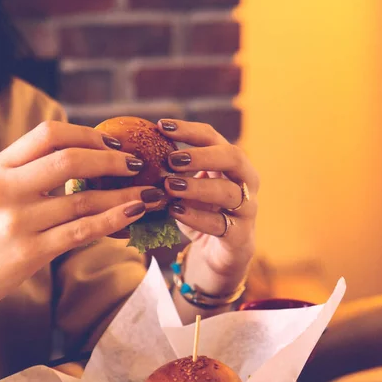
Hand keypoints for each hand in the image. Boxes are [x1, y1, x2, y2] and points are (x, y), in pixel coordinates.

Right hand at [0, 121, 165, 301]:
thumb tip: (87, 158)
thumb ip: (27, 173)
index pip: (48, 135)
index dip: (87, 134)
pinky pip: (81, 230)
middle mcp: (6, 187)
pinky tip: (135, 212)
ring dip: (125, 193)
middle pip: (70, 160)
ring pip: (83, 199)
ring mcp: (18, 220)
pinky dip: (113, 219)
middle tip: (138, 164)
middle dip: (111, 160)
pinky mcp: (29, 251)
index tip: (114, 143)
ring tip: (151, 193)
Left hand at [158, 119, 258, 319]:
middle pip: (234, 157)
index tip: (161, 126)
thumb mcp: (188, 188)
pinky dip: (197, 217)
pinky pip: (221, 224)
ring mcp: (247, 209)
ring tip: (169, 186)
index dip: (189, 130)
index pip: (214, 138)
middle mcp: (246, 182)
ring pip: (229, 192)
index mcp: (232, 164)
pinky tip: (176, 211)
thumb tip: (133, 151)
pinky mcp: (240, 237)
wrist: (219, 255)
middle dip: (202, 155)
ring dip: (197, 187)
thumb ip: (174, 171)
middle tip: (172, 158)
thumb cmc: (201, 213)